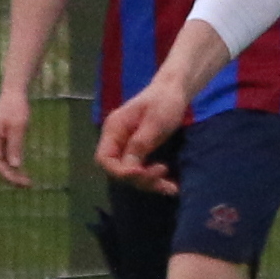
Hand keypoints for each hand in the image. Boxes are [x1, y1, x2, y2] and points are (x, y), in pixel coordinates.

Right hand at [0, 87, 34, 188]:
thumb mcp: (18, 126)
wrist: (14, 93)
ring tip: (27, 182)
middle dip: (11, 177)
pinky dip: (13, 165)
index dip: (8, 175)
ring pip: (1, 163)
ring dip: (12, 173)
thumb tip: (15, 165)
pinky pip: (5, 156)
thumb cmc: (16, 107)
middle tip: (28, 185)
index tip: (21, 182)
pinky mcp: (1, 140)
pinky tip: (22, 170)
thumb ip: (15, 145)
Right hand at [96, 78, 191, 194]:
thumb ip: (140, 143)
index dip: (119, 170)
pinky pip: (143, 171)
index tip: (140, 171)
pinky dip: (155, 180)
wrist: (175, 91)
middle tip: (162, 174)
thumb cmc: (164, 101)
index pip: (104, 159)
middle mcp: (117, 141)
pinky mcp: (141, 152)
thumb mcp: (154, 122)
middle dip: (139, 178)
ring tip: (172, 187)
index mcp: (114, 129)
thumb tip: (129, 168)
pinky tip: (172, 186)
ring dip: (150, 183)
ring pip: (133, 175)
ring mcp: (128, 148)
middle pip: (119, 170)